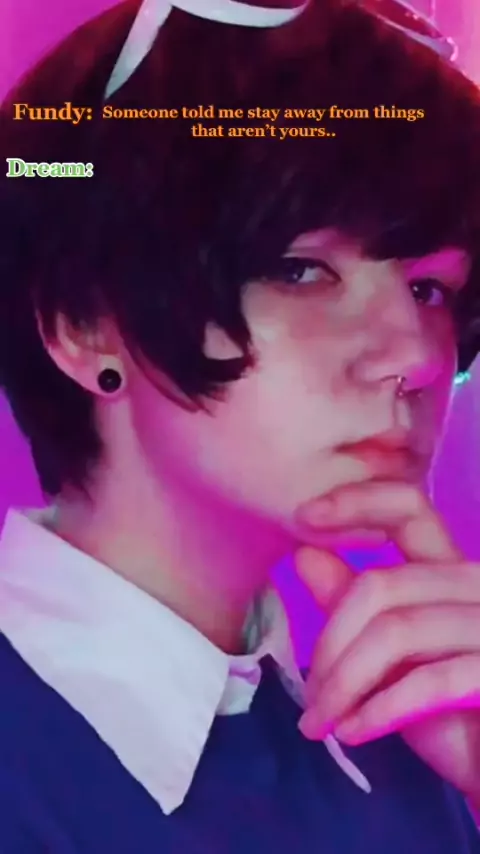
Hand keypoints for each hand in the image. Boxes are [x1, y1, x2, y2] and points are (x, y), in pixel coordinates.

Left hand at [294, 482, 479, 806]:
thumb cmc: (449, 717)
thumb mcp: (390, 661)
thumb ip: (353, 607)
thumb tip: (305, 554)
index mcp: (450, 569)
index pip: (408, 509)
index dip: (356, 502)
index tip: (303, 517)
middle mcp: (476, 583)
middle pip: (381, 586)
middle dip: (330, 645)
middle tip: (309, 700)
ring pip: (395, 632)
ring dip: (344, 685)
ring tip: (321, 722)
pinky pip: (428, 681)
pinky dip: (380, 710)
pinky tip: (354, 732)